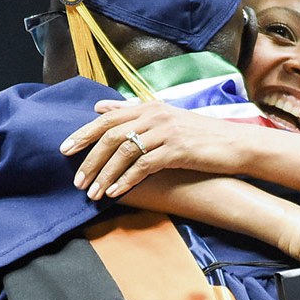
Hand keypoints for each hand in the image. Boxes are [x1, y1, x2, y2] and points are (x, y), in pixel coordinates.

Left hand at [60, 100, 250, 198]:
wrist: (235, 143)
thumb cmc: (200, 134)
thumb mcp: (165, 117)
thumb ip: (131, 112)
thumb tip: (99, 107)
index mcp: (149, 107)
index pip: (107, 118)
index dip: (83, 133)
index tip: (64, 150)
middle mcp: (155, 116)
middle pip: (110, 135)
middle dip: (89, 159)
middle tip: (76, 180)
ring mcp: (165, 132)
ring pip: (123, 152)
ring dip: (104, 175)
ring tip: (92, 193)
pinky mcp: (176, 151)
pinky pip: (143, 166)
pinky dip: (125, 180)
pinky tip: (115, 193)